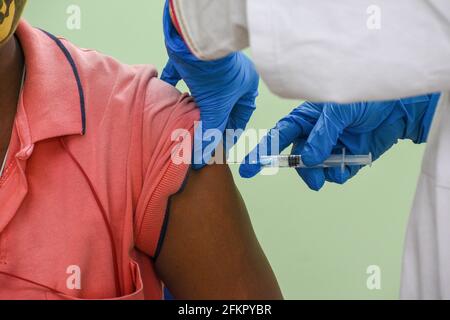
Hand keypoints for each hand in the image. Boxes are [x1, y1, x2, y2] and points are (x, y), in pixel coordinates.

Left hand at [161, 0, 258, 169]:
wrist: (196, 39)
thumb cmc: (216, 73)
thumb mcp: (216, 108)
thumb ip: (209, 135)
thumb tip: (201, 159)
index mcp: (245, 88)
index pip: (239, 118)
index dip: (229, 136)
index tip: (218, 151)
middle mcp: (230, 78)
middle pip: (220, 108)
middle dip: (209, 124)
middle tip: (199, 142)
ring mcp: (210, 69)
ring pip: (201, 95)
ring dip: (192, 109)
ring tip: (184, 127)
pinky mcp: (190, 61)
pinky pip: (180, 76)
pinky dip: (173, 88)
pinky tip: (166, 100)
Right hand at [240, 94, 438, 190]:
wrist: (400, 108)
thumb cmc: (366, 98)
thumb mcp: (340, 110)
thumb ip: (322, 135)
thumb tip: (308, 160)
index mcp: (305, 118)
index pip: (278, 136)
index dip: (263, 152)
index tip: (250, 168)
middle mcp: (313, 135)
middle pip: (296, 158)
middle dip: (302, 169)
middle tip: (313, 174)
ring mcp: (328, 149)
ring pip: (314, 170)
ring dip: (321, 174)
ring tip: (334, 169)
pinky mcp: (345, 160)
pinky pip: (334, 175)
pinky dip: (339, 174)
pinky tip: (349, 165)